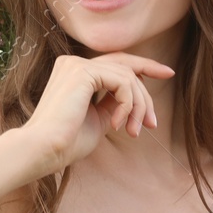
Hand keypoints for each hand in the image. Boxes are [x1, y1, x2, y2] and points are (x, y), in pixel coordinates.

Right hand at [20, 52, 175, 174]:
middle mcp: (74, 63)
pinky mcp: (82, 72)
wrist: (44, 150)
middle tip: (153, 124)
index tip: (168, 73)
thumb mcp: (99, 118)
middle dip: (145, 95)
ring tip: (134, 131)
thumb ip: (113, 103)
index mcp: (75, 72)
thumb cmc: (67, 142)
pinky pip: (122, 82)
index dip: (145, 65)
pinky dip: (127, 105)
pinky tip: (117, 124)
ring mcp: (77, 65)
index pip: (117, 62)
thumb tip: (134, 97)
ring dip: (138, 107)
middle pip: (126, 67)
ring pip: (128, 76)